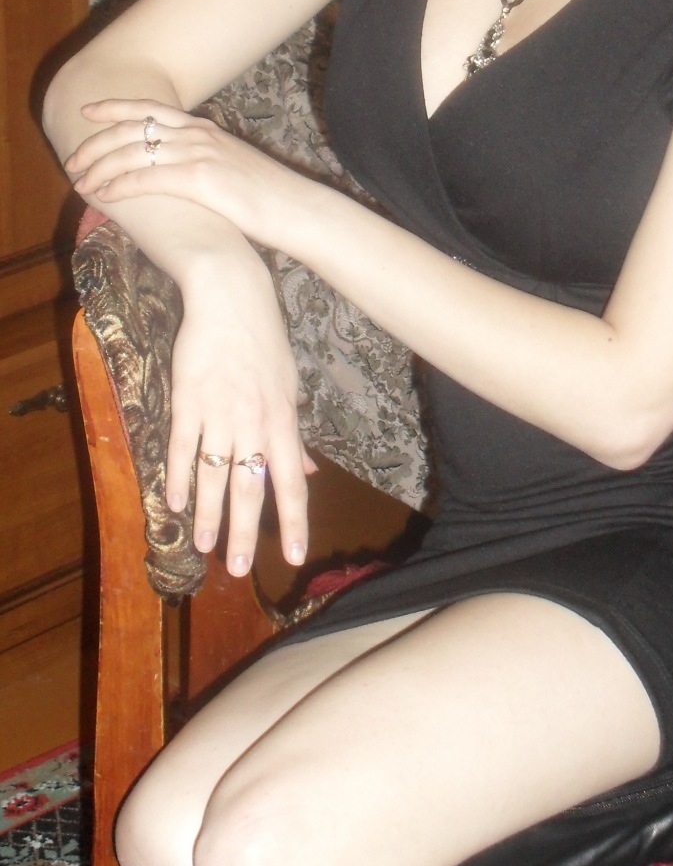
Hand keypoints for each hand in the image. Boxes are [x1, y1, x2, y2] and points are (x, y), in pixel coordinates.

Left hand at [65, 99, 289, 247]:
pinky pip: (146, 179)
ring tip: (81, 182)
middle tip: (73, 159)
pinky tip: (105, 196)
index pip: (149, 109)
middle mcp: (197, 134)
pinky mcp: (199, 178)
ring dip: (100, 167)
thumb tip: (181, 173)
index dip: (114, 107)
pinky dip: (120, 187)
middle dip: (96, 143)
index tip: (88, 111)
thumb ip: (203, 163)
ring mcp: (198, 154)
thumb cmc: (268, 198)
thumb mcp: (231, 168)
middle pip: (132, 127)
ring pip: (133, 152)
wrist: (297, 209)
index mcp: (203, 129)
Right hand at [168, 252, 316, 575]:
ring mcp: (219, 413)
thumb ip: (294, 436)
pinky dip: (175, 476)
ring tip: (203, 546)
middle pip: (251, 488)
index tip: (295, 556)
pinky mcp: (187, 399)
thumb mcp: (289, 388)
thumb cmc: (264, 340)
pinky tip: (171, 503)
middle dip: (246, 532)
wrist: (231, 296)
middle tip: (239, 569)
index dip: (294, 522)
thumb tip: (308, 473)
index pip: (293, 483)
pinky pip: (181, 446)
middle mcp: (253, 423)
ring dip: (207, 514)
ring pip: (213, 475)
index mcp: (282, 421)